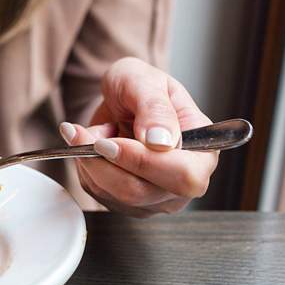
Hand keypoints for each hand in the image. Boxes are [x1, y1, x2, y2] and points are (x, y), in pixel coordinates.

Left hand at [59, 57, 217, 216]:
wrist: (120, 98)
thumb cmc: (140, 86)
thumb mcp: (144, 81)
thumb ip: (155, 108)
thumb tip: (160, 142)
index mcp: (203, 153)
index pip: (182, 175)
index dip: (142, 161)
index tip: (108, 141)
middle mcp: (182, 183)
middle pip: (140, 192)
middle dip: (104, 162)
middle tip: (82, 133)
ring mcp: (154, 198)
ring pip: (114, 194)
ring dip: (90, 160)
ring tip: (89, 131)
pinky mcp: (126, 202)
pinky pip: (98, 192)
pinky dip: (85, 166)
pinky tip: (91, 145)